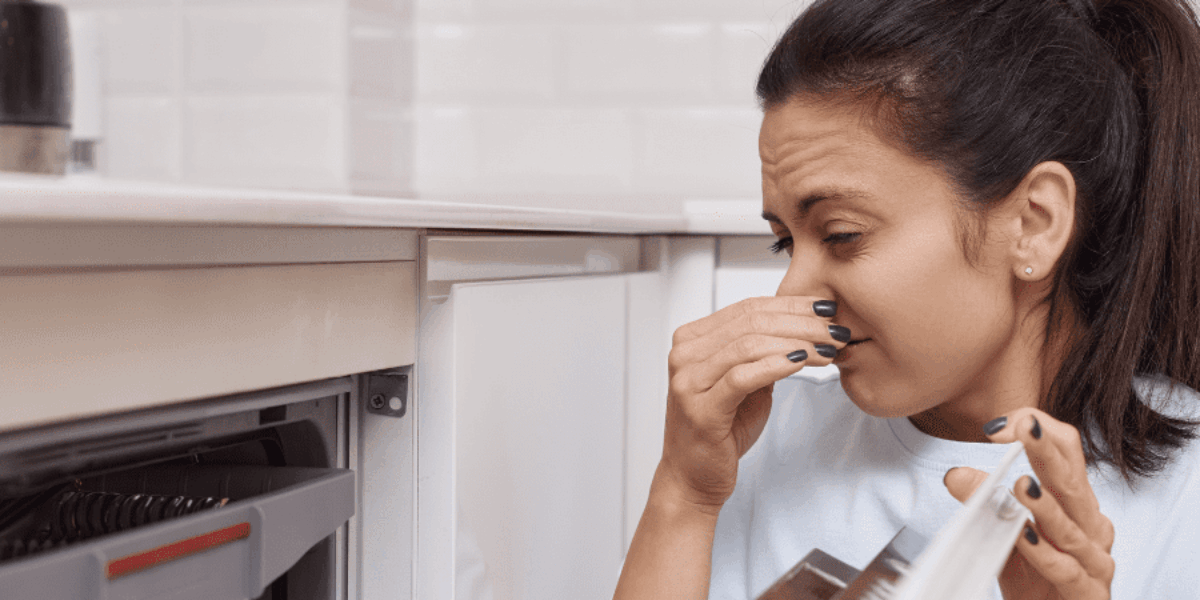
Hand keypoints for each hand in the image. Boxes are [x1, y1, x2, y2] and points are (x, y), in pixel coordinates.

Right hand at [658, 296, 845, 511]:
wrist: (694, 478)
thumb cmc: (720, 432)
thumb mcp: (746, 383)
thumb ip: (763, 353)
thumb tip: (807, 325)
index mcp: (692, 340)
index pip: (748, 307)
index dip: (791, 305)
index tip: (826, 310)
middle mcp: (684, 354)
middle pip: (751, 322)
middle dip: (802, 324)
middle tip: (836, 331)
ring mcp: (688, 381)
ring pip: (749, 345)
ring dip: (797, 343)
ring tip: (829, 349)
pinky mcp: (700, 408)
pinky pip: (743, 377)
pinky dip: (777, 365)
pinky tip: (802, 363)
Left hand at [945, 409, 1114, 599]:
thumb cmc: (1037, 578)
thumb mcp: (1005, 534)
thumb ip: (986, 503)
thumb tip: (956, 473)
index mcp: (1076, 502)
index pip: (1067, 453)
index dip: (1040, 432)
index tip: (999, 426)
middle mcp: (1091, 526)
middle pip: (1070, 480)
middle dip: (1047, 451)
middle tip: (1025, 426)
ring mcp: (1095, 560)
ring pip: (1069, 526)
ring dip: (1043, 504)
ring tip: (1019, 483)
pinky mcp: (1088, 592)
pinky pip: (1065, 568)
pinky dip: (1043, 552)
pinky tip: (1024, 536)